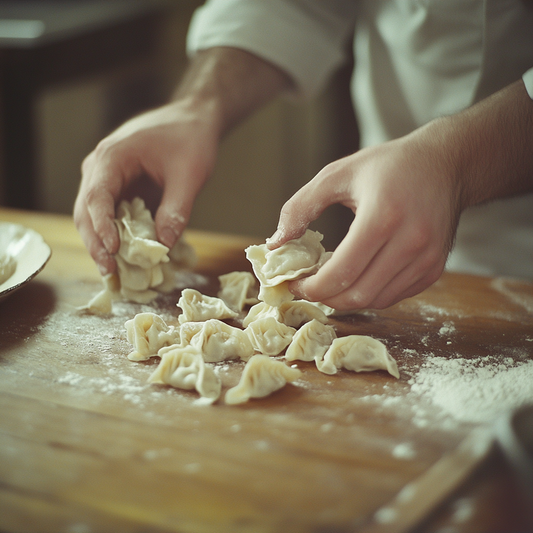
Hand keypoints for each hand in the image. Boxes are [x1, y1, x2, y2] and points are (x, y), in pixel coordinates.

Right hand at [74, 47, 291, 275]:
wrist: (193, 119)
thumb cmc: (190, 139)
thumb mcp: (189, 175)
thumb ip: (176, 210)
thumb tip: (163, 247)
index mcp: (112, 157)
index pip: (96, 197)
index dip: (102, 227)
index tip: (112, 252)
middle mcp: (101, 168)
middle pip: (86, 211)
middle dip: (97, 243)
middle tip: (111, 272)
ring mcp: (107, 178)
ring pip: (94, 217)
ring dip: (103, 244)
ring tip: (116, 272)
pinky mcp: (118, 188)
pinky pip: (111, 215)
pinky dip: (116, 236)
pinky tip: (127, 256)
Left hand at [268, 122, 462, 309]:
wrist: (444, 165)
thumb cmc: (389, 166)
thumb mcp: (338, 174)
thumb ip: (300, 207)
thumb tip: (275, 243)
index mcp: (382, 217)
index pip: (340, 273)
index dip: (311, 287)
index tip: (294, 284)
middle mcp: (409, 243)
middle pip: (357, 295)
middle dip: (325, 298)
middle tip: (308, 287)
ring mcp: (425, 259)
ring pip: (375, 301)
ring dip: (346, 298)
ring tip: (330, 281)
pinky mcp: (433, 269)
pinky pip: (393, 297)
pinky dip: (369, 293)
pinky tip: (357, 276)